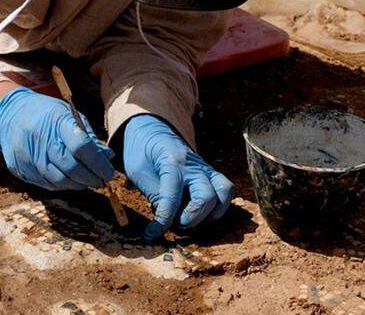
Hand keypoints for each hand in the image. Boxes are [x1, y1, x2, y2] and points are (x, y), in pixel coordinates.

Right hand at [0, 86, 115, 190]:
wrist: (10, 115)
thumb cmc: (46, 115)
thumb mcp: (69, 115)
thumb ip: (88, 136)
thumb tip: (108, 158)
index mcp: (56, 120)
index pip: (81, 146)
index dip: (98, 163)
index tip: (108, 172)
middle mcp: (39, 138)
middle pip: (70, 167)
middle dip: (90, 178)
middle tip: (102, 181)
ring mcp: (27, 155)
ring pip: (58, 180)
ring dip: (77, 184)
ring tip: (88, 181)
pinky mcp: (19, 168)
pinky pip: (45, 183)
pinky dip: (62, 185)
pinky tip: (70, 180)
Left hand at [123, 114, 233, 239]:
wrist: (152, 130)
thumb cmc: (142, 152)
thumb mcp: (138, 171)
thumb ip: (154, 193)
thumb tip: (166, 218)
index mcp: (171, 162)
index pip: (172, 197)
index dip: (163, 220)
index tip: (153, 233)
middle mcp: (193, 165)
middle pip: (206, 197)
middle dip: (192, 218)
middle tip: (176, 225)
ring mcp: (205, 168)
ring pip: (223, 192)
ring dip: (211, 213)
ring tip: (193, 220)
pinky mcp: (210, 172)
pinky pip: (226, 189)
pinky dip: (220, 205)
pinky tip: (204, 214)